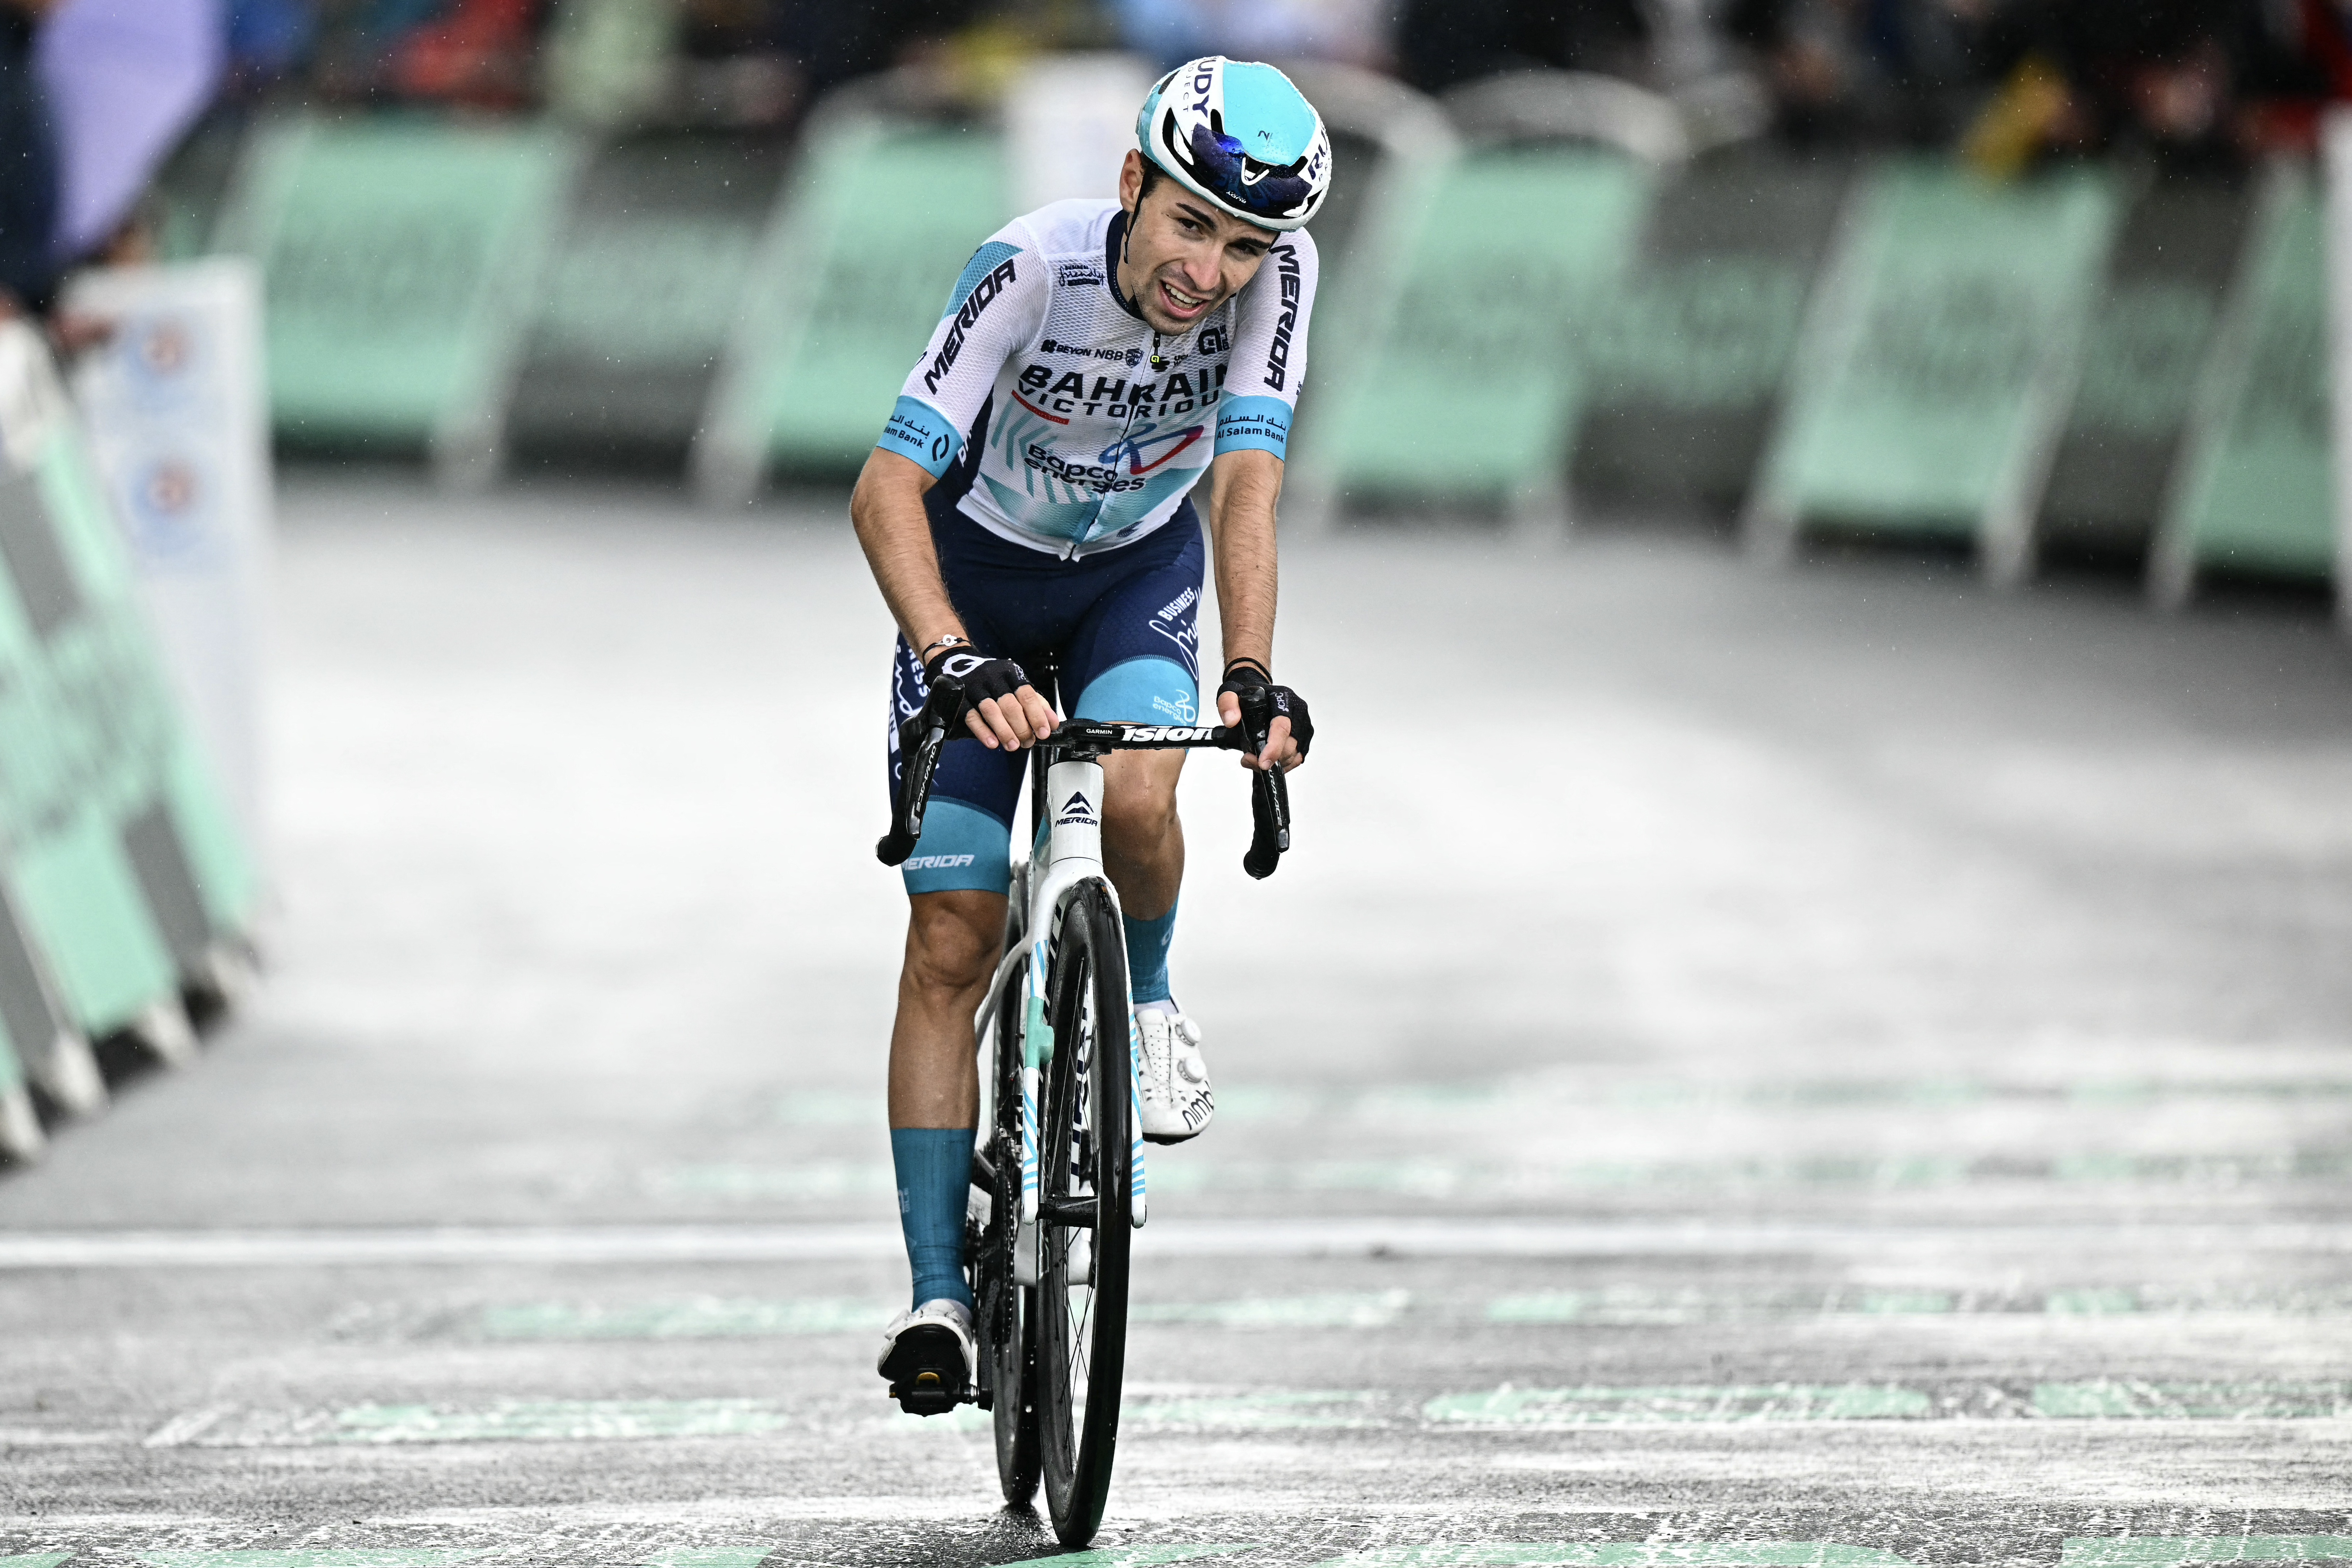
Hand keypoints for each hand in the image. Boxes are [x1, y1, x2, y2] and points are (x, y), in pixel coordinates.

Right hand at [925, 647, 1056, 750]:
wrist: (955, 661)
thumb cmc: (991, 679)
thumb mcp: (1013, 683)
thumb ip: (1034, 702)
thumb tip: (1052, 722)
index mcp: (1010, 673)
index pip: (1027, 695)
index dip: (1037, 715)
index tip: (1044, 732)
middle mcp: (992, 677)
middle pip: (1010, 705)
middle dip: (1021, 727)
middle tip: (1028, 742)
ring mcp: (974, 687)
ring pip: (991, 711)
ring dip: (1004, 731)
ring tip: (1013, 746)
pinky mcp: (959, 698)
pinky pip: (971, 716)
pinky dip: (983, 731)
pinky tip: (992, 743)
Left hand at [1216, 661, 1309, 772]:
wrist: (1255, 692)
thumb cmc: (1247, 694)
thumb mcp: (1230, 692)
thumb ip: (1227, 704)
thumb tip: (1231, 721)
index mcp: (1283, 698)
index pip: (1282, 726)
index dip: (1273, 748)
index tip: (1262, 762)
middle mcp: (1297, 711)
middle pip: (1289, 745)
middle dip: (1270, 759)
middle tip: (1248, 759)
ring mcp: (1303, 724)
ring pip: (1294, 754)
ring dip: (1275, 763)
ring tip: (1255, 758)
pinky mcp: (1304, 736)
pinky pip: (1297, 758)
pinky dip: (1282, 764)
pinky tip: (1268, 759)